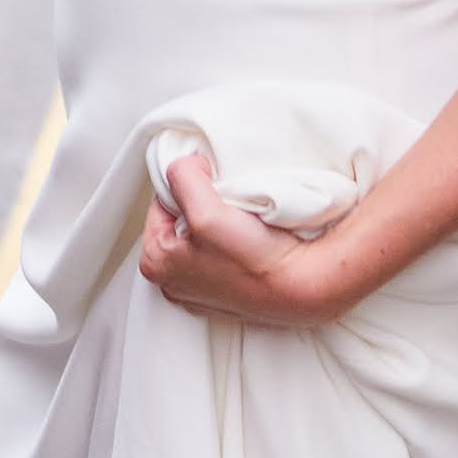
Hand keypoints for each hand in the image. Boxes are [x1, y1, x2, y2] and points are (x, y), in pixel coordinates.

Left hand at [137, 150, 363, 329]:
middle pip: (181, 219)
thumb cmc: (255, 263)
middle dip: (201, 205)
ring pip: (203, 235)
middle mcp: (174, 282)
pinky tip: (249, 241)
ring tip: (241, 225)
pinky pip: (223, 253)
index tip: (211, 188)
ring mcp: (201, 290)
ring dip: (219, 222)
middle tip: (228, 208)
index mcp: (156, 263)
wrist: (301, 287)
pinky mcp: (228, 291)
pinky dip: (234, 241)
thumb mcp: (206, 211)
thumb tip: (186, 166)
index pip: (162, 202)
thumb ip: (183, 178)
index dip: (188, 186)